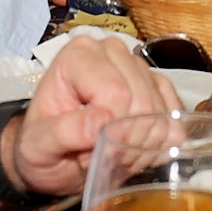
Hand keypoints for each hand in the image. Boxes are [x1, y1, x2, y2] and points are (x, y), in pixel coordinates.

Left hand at [11, 34, 181, 197]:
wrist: (54, 158)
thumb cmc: (42, 147)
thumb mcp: (38, 146)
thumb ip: (63, 132)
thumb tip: (100, 121)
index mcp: (78, 55)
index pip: (116, 93)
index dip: (107, 131)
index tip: (83, 151)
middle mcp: (111, 52)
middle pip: (142, 103)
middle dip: (124, 141)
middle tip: (98, 155)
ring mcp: (138, 68)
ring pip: (161, 114)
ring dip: (140, 146)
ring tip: (111, 152)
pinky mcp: (158, 88)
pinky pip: (174, 120)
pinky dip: (157, 144)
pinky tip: (131, 148)